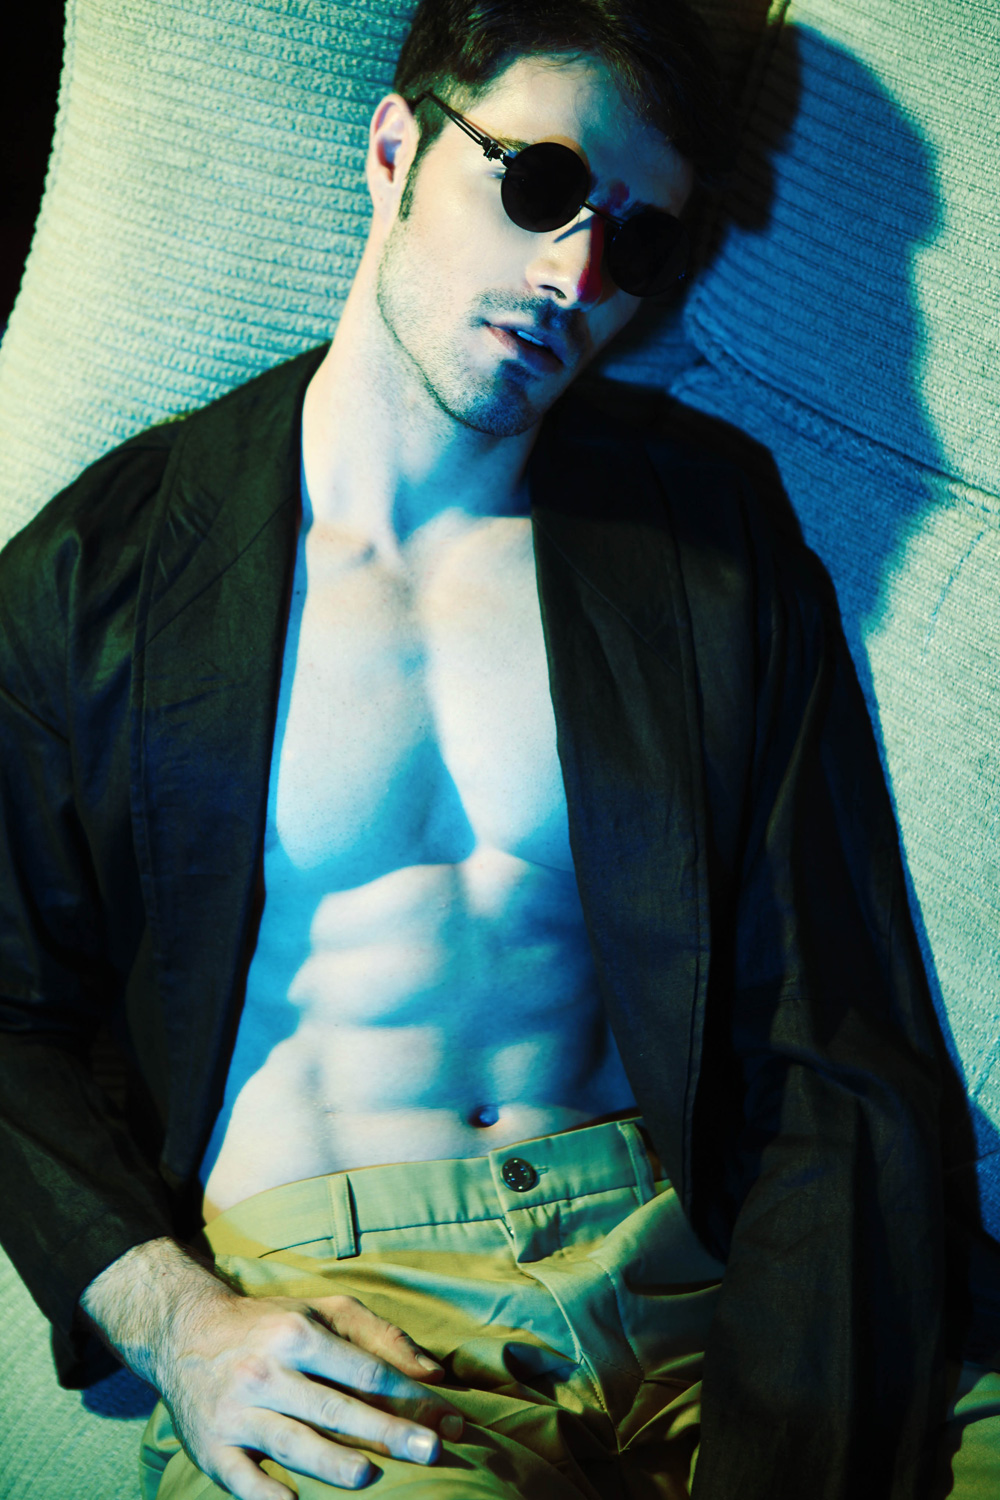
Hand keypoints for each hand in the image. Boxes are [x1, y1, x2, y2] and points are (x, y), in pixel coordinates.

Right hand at [162, 1289, 463, 1497]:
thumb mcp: (323, 1311)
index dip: (409, 1395)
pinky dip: (264, 1494)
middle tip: (432, 1450)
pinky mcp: (209, 1447)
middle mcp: (266, 1371)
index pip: (363, 1369)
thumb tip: (434, 1373)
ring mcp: (236, 1412)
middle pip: (334, 1407)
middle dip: (385, 1430)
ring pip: (291, 1441)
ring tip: (367, 1475)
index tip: (449, 1418)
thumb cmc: (271, 1324)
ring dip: (330, 1462)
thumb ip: (380, 1337)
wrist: (185, 1334)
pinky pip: (240, 1477)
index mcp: (297, 1334)